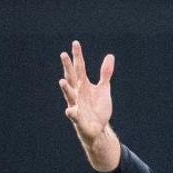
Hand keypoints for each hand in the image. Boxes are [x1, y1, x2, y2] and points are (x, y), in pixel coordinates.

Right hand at [59, 40, 120, 170]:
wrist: (98, 129)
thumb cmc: (98, 108)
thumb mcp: (103, 89)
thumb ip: (105, 73)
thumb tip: (110, 56)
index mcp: (83, 85)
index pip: (79, 68)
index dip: (77, 56)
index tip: (75, 43)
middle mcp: (77, 93)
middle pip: (72, 78)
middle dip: (67, 67)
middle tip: (63, 55)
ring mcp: (76, 105)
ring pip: (69, 96)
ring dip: (65, 89)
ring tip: (62, 81)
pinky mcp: (78, 119)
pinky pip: (74, 115)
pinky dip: (72, 113)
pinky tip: (70, 110)